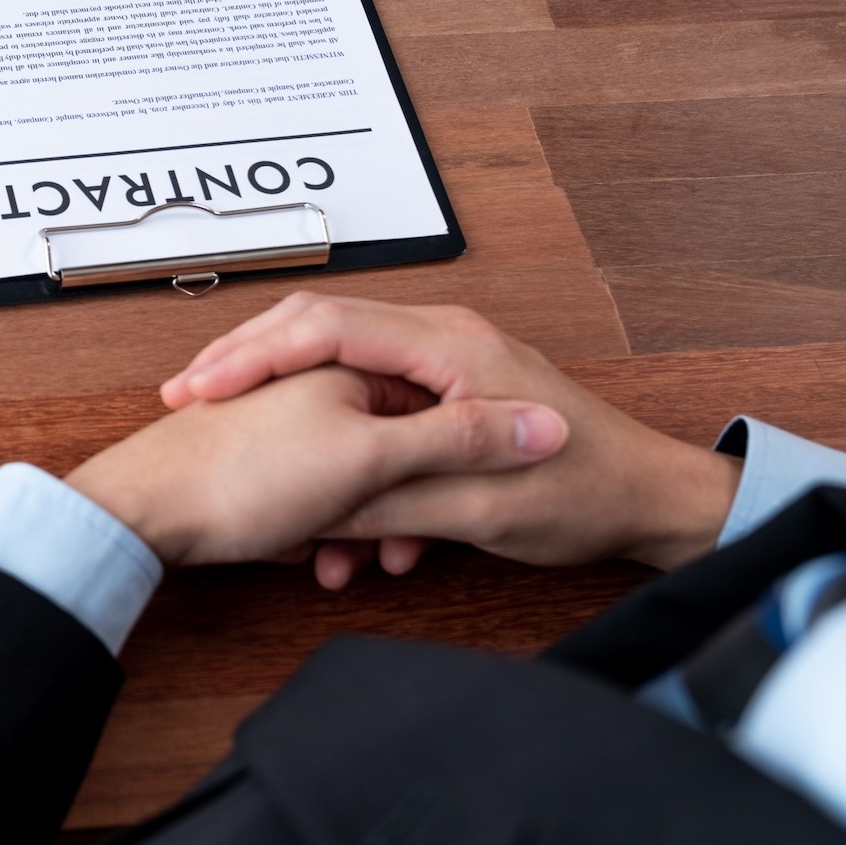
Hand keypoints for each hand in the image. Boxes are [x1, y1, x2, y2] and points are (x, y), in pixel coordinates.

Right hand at [161, 294, 741, 573]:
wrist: (654, 497)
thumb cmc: (589, 491)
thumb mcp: (477, 509)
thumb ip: (391, 493)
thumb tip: (319, 494)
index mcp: (450, 348)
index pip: (324, 326)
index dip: (251, 356)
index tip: (202, 386)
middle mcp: (444, 338)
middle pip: (316, 330)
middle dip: (249, 370)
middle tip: (191, 397)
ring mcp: (445, 360)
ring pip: (338, 369)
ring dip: (297, 421)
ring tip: (247, 446)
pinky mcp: (447, 389)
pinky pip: (371, 403)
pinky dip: (342, 450)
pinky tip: (339, 517)